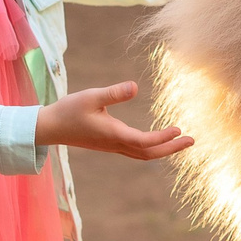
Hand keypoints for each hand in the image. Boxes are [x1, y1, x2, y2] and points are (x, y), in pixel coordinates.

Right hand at [34, 82, 192, 160]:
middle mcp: (115, 144)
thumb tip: (135, 87)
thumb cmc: (68, 110)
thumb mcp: (91, 97)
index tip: (179, 129)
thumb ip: (113, 93)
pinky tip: (157, 140)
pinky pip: (135, 150)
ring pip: (143, 154)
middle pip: (149, 153)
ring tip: (181, 140)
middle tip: (192, 140)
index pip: (145, 141)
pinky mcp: (108, 144)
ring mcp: (112, 146)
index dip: (163, 137)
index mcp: (113, 135)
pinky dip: (150, 148)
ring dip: (163, 149)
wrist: (49, 127)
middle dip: (171, 148)